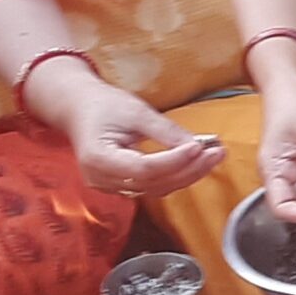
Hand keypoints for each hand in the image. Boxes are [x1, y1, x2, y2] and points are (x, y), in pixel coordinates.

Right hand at [54, 74, 225, 199]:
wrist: (79, 109)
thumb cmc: (103, 105)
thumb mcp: (136, 111)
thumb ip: (165, 131)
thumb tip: (197, 146)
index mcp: (99, 158)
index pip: (144, 168)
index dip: (174, 161)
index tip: (199, 147)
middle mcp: (102, 180)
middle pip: (153, 183)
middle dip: (189, 170)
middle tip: (217, 152)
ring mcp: (110, 187)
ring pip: (156, 189)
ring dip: (187, 175)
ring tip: (213, 156)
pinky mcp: (120, 186)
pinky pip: (152, 187)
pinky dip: (176, 177)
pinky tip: (196, 164)